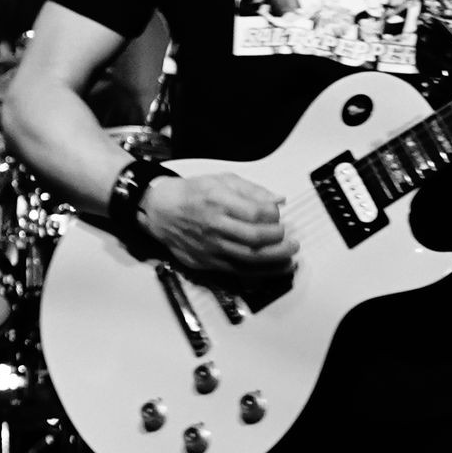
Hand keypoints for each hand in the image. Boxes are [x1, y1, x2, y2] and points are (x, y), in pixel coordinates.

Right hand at [140, 173, 296, 283]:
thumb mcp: (220, 180)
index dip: (274, 215)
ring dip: (276, 258)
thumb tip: (278, 200)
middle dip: (280, 240)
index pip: (256, 212)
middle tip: (292, 239)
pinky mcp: (208, 261)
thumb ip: (252, 190)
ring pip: (250, 258)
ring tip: (290, 255)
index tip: (278, 215)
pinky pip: (239, 270)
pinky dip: (262, 272)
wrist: (160, 211)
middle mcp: (214, 226)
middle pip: (255, 238)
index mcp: (218, 201)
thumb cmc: (191, 194)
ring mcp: (211, 246)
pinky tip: (276, 268)